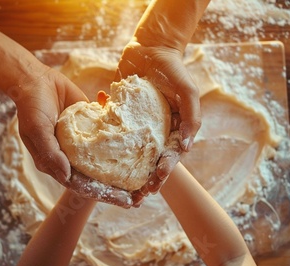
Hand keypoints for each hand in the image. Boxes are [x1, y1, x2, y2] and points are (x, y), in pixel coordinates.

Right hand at [14, 67, 133, 207]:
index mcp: (57, 163)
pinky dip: (123, 141)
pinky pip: (110, 135)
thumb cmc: (32, 107)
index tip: (126, 202)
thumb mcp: (37, 130)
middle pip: (98, 177)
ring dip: (125, 168)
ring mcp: (83, 142)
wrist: (37, 80)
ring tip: (148, 176)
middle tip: (143, 196)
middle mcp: (72, 156)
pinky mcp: (92, 125)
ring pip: (106, 159)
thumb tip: (67, 177)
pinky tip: (143, 147)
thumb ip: (50, 153)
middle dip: (120, 188)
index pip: (83, 185)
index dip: (104, 195)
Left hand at [116, 42, 200, 203]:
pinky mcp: (120, 114)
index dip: (163, 172)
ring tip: (114, 183)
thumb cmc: (173, 69)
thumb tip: (187, 148)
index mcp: (174, 129)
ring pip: (130, 151)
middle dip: (143, 178)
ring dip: (124, 168)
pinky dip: (107, 139)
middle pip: (149, 160)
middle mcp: (155, 130)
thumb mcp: (188, 91)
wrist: (151, 47)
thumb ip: (191, 117)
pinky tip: (97, 152)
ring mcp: (137, 124)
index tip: (154, 185)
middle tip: (135, 194)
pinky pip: (113, 130)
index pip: (169, 156)